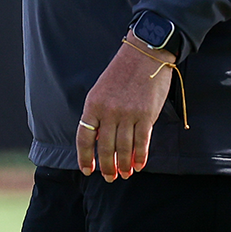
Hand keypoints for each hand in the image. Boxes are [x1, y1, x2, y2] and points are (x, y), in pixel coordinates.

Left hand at [76, 37, 177, 181]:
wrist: (146, 53)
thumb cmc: (122, 73)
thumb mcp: (101, 90)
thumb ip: (98, 114)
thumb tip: (98, 141)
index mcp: (93, 105)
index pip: (84, 138)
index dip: (85, 157)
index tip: (88, 171)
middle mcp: (108, 111)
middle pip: (105, 147)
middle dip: (107, 167)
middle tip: (110, 178)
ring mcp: (128, 114)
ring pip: (123, 148)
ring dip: (124, 165)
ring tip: (125, 174)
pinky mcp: (146, 115)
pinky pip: (142, 142)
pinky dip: (140, 156)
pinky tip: (139, 165)